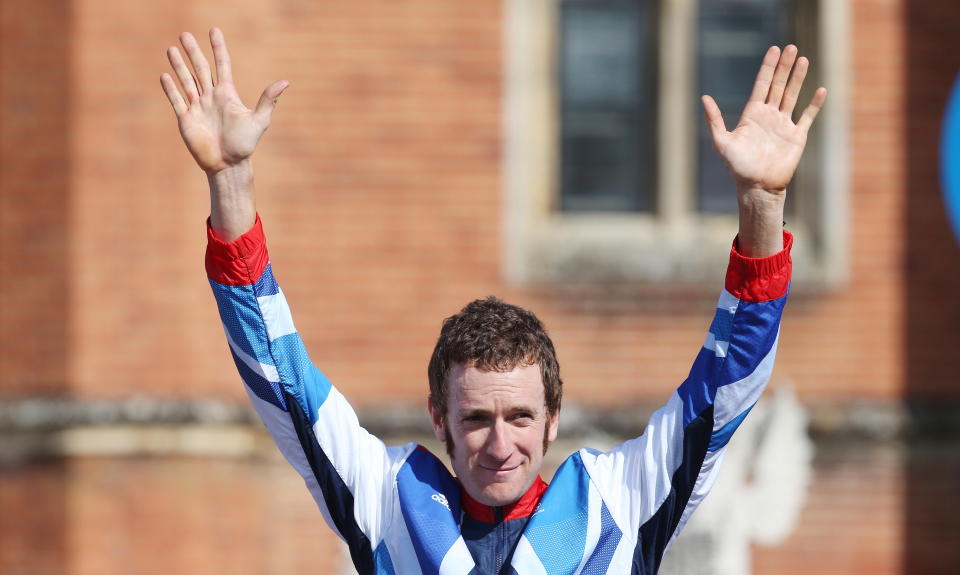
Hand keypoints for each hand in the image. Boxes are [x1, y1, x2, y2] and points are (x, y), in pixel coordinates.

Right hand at [160, 28, 287, 174]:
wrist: (228, 165)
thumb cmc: (245, 145)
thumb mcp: (259, 120)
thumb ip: (268, 100)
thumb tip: (285, 82)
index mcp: (227, 95)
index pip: (222, 65)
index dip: (218, 48)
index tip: (214, 31)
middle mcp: (211, 98)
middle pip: (201, 69)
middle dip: (193, 52)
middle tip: (185, 34)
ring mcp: (198, 107)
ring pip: (186, 81)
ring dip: (179, 65)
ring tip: (171, 49)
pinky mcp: (186, 119)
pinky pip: (177, 100)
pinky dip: (171, 88)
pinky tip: (164, 76)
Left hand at [701, 45, 825, 197]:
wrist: (757, 186)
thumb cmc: (737, 167)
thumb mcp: (722, 142)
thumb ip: (714, 120)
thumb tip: (703, 97)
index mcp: (752, 114)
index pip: (761, 84)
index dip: (768, 67)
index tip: (774, 50)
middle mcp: (769, 116)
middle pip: (778, 85)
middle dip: (785, 66)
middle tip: (792, 47)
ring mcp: (784, 124)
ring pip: (792, 96)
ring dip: (798, 78)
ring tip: (804, 60)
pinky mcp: (796, 136)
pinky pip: (807, 116)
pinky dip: (814, 104)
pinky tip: (819, 90)